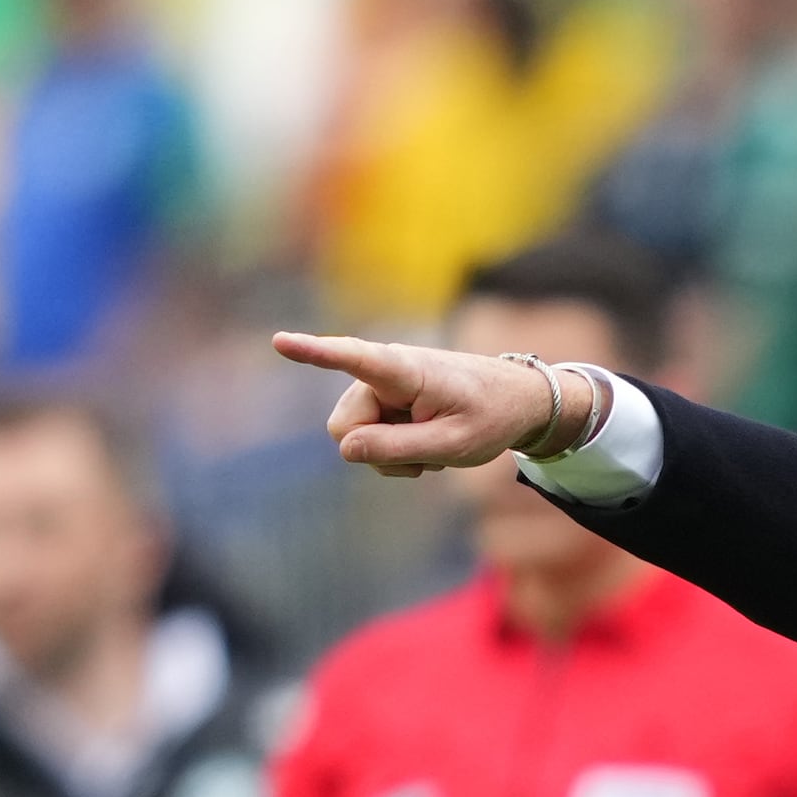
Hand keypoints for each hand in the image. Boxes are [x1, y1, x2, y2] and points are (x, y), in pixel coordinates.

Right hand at [271, 329, 577, 476]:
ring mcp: (381, 386)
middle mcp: (384, 372)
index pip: (354, 358)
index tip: (280, 341)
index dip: (315, 353)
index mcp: (405, 370)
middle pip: (345, 426)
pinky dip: (394, 448)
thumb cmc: (489, 418)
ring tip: (430, 446)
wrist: (516, 401)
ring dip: (388, 452)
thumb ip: (398, 449)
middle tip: (424, 455)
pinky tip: (425, 442)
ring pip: (355, 437)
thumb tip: (346, 448)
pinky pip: (368, 437)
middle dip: (374, 450)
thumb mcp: (451, 445)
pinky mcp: (383, 399)